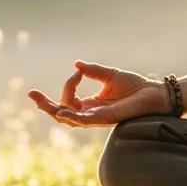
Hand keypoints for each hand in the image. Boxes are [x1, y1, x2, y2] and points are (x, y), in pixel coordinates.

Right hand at [28, 61, 169, 127]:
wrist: (154, 93)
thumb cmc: (135, 86)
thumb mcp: (109, 75)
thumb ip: (93, 70)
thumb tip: (76, 64)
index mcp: (91, 104)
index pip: (69, 99)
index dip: (68, 83)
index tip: (78, 71)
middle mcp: (91, 113)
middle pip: (62, 114)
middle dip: (45, 105)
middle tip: (31, 94)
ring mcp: (97, 117)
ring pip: (68, 119)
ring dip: (54, 110)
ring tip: (41, 102)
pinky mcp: (105, 118)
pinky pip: (84, 121)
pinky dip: (72, 116)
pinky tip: (62, 110)